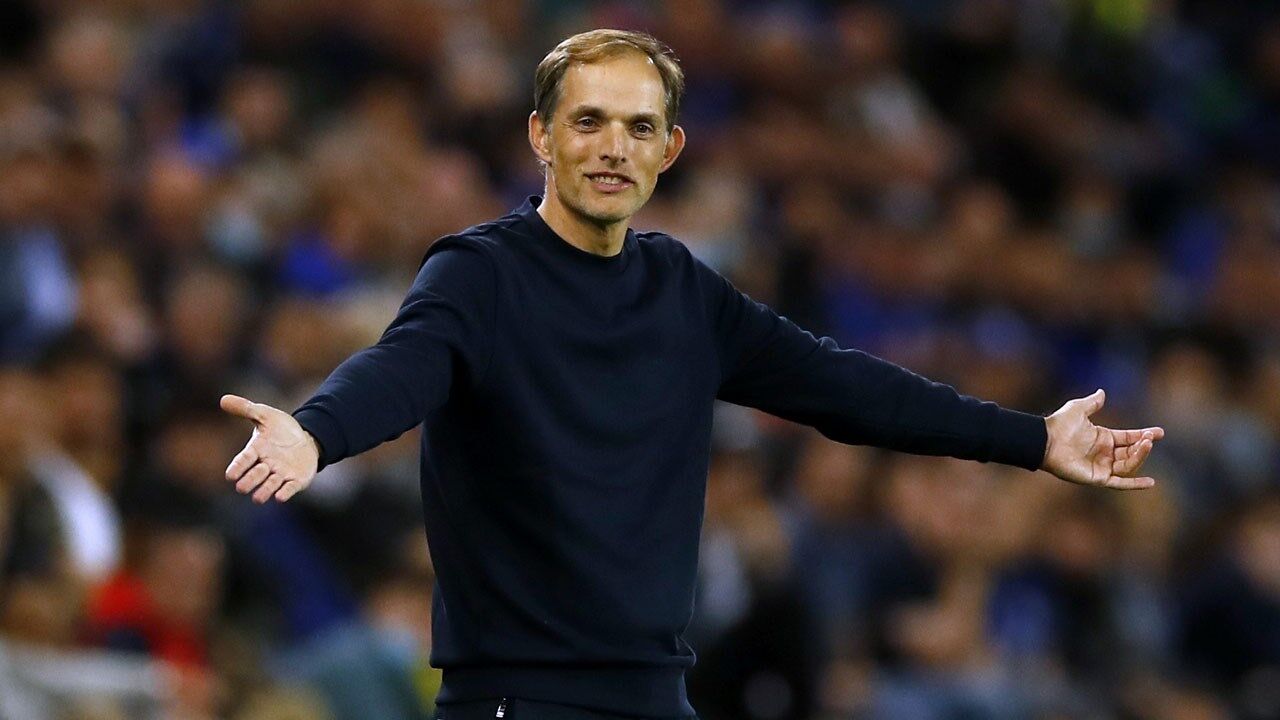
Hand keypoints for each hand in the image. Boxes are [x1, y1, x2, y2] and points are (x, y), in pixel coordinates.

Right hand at [220, 394, 319, 502]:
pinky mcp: (296, 480)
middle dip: (249, 481)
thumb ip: (246, 409)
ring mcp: (281, 474)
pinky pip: (289, 488)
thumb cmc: (280, 430)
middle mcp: (266, 465)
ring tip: (257, 498)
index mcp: (256, 450)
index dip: (237, 468)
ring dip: (264, 491)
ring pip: (270, 485)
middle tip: (242, 487)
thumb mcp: (265, 415)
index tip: (230, 476)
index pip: (243, 460)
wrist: (306, 439)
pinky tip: (280, 497)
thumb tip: (223, 399)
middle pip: (255, 475)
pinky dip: (285, 493)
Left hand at [1042, 389, 1164, 489]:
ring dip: (1140, 457)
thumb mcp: (1078, 409)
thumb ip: (1092, 403)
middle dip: (1143, 445)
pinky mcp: (1097, 478)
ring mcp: (1102, 466)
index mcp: (1103, 438)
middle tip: (1150, 438)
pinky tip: (1150, 482)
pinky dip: (1135, 484)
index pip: (1128, 437)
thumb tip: (1102, 392)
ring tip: (1146, 445)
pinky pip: (1120, 483)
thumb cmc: (1060, 425)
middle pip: (1131, 451)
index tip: (1160, 432)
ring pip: (1128, 465)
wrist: (1046, 441)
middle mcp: (1104, 453)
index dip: (1143, 435)